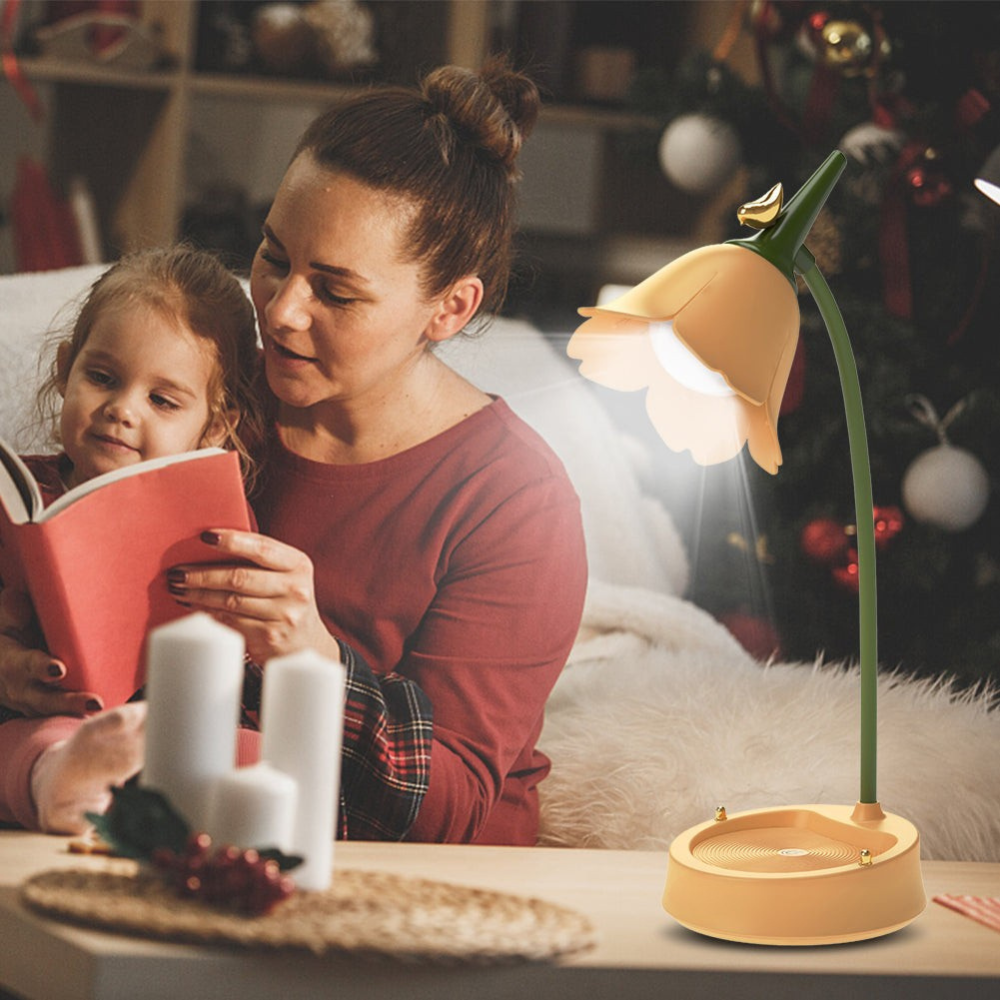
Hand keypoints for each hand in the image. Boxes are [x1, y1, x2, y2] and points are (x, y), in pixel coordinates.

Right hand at [0, 589, 101, 716]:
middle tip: (94, 701)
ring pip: (53, 711)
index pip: (25, 664)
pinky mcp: (43, 707)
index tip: (59, 670)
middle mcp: (19, 686)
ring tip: (103, 709)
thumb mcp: (6, 614)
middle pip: (44, 698)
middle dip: (68, 701)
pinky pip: (60, 715)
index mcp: (10, 660)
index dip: (41, 667)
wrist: (0, 655)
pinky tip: (103, 715)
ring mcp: (30, 701)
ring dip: (78, 712)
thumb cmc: (8, 628)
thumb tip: (27, 598)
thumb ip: (16, 607)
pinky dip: (78, 716)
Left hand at [168, 530, 341, 664]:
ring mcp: (284, 615)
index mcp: (298, 565)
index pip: (262, 548)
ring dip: (198, 595)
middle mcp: (295, 589)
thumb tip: (208, 548)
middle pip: (240, 577)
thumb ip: (258, 561)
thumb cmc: (285, 601)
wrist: (305, 642)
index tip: (205, 536)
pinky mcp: (269, 637)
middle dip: (202, 574)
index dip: (232, 541)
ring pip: (230, 601)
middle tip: (177, 572)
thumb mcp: (284, 575)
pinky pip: (229, 621)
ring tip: (178, 589)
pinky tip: (193, 607)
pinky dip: (206, 613)